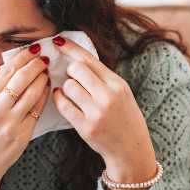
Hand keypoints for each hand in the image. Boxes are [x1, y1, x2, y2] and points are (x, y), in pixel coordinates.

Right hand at [0, 45, 50, 189]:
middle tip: (44, 59)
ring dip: (42, 80)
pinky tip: (46, 90)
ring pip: (33, 93)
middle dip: (36, 65)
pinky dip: (44, 97)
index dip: (22, 58)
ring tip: (46, 73)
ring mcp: (10, 123)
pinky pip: (38, 110)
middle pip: (21, 79)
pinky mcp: (22, 134)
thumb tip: (11, 68)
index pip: (6, 71)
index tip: (32, 51)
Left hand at [50, 36, 156, 180]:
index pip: (89, 59)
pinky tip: (63, 100)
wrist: (130, 148)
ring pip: (68, 86)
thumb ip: (102, 77)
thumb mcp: (121, 92)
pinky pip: (63, 105)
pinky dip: (59, 100)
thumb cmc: (124, 117)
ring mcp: (97, 112)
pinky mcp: (85, 126)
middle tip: (73, 79)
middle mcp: (108, 96)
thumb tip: (77, 58)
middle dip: (70, 72)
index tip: (58, 40)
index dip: (71, 48)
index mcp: (118, 84)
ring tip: (73, 93)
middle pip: (76, 69)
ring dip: (65, 88)